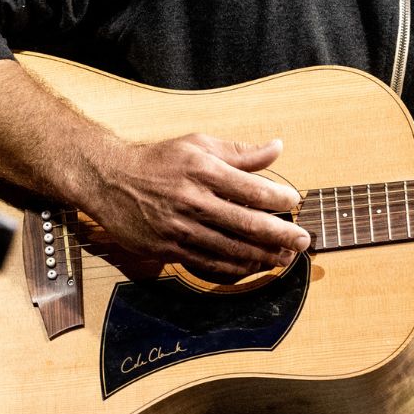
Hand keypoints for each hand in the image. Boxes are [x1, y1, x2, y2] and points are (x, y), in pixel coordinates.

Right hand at [81, 133, 307, 275]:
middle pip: (247, 224)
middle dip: (281, 235)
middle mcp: (193, 200)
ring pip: (231, 249)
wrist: (110, 181)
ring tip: (285, 258)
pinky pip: (209, 264)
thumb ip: (240, 151)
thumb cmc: (159, 161)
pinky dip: (236, 269)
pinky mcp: (169, 249)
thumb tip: (277, 148)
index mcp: (203, 170)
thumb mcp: (198, 145)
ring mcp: (180, 228)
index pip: (252, 189)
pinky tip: (253, 267)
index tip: (295, 202)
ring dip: (263, 256)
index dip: (279, 199)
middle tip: (303, 240)